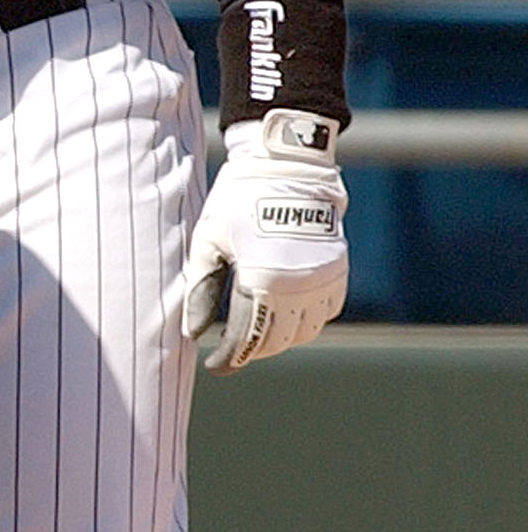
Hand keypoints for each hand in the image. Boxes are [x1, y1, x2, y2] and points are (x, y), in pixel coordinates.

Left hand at [182, 110, 346, 373]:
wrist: (287, 165)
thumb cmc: (238, 199)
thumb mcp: (208, 240)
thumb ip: (201, 287)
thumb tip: (194, 330)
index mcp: (260, 281)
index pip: (245, 339)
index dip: (229, 358)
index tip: (216, 366)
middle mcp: (296, 287)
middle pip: (275, 341)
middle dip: (253, 350)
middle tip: (234, 348)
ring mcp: (321, 279)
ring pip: (305, 332)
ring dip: (282, 337)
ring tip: (260, 330)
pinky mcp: (337, 269)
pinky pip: (328, 311)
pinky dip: (309, 319)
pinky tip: (289, 311)